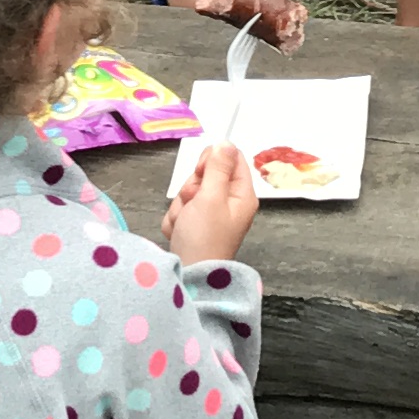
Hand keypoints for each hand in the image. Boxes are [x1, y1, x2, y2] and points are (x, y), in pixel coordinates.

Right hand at [166, 136, 260, 263]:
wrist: (189, 276)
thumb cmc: (204, 237)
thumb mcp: (211, 197)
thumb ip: (217, 168)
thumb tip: (225, 142)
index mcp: (241, 194)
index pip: (231, 158)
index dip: (213, 160)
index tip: (202, 173)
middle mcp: (228, 202)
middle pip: (206, 174)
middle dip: (192, 188)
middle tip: (193, 204)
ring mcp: (210, 215)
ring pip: (189, 192)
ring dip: (181, 206)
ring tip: (186, 223)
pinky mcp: (194, 225)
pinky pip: (181, 209)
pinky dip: (177, 219)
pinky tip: (180, 232)